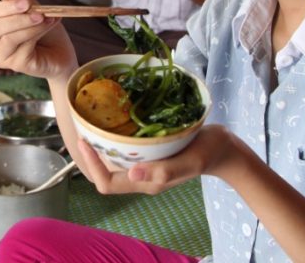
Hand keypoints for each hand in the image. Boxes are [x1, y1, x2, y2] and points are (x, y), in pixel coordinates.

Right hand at [0, 0, 77, 81]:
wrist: (62, 54)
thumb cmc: (46, 33)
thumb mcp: (34, 11)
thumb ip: (20, 1)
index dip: (6, 6)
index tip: (26, 2)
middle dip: (16, 17)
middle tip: (37, 11)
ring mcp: (3, 58)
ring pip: (9, 38)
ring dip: (29, 25)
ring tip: (47, 18)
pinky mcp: (16, 66)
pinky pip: (24, 47)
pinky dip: (37, 33)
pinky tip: (49, 26)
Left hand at [79, 125, 236, 195]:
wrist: (223, 148)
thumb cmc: (208, 152)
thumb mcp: (189, 161)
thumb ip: (163, 170)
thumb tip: (131, 173)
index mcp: (147, 182)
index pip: (107, 183)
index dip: (92, 165)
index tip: (84, 140)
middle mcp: (141, 176)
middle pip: (103, 173)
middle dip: (89, 155)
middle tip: (81, 128)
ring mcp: (144, 165)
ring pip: (111, 161)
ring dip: (98, 146)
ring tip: (90, 123)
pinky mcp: (148, 154)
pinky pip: (123, 151)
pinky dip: (112, 138)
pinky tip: (112, 120)